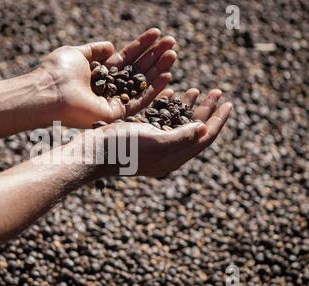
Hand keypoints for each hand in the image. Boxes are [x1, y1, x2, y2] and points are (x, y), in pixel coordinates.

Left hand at [40, 28, 176, 127]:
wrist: (49, 92)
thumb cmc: (58, 71)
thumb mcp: (77, 53)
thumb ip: (95, 50)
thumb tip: (111, 45)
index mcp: (100, 72)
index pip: (127, 58)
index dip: (142, 46)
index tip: (157, 34)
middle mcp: (109, 87)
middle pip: (138, 70)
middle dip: (155, 56)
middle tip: (172, 43)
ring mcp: (113, 101)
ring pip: (142, 85)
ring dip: (158, 70)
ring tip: (172, 55)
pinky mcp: (115, 114)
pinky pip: (139, 102)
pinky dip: (153, 91)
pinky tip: (167, 76)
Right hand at [91, 88, 231, 176]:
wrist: (95, 152)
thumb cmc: (123, 148)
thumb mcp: (155, 141)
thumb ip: (181, 137)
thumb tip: (204, 130)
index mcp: (174, 156)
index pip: (203, 138)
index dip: (218, 121)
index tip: (229, 104)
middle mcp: (167, 151)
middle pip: (194, 129)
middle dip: (207, 110)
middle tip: (217, 92)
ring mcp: (154, 144)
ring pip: (178, 124)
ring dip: (189, 107)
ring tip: (197, 90)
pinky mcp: (142, 136)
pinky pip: (161, 120)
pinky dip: (169, 107)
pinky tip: (171, 94)